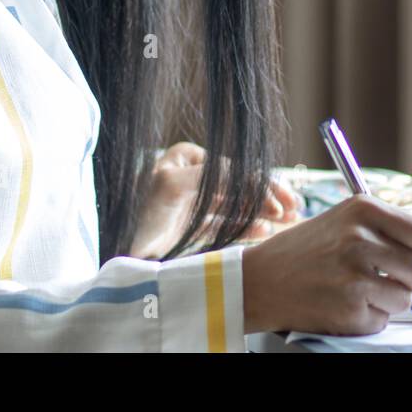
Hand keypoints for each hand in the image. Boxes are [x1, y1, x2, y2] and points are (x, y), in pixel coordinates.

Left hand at [126, 141, 304, 259]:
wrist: (118, 252)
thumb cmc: (138, 214)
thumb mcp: (174, 186)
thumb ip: (213, 176)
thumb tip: (247, 174)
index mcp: (184, 159)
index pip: (233, 170)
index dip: (261, 185)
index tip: (283, 201)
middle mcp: (190, 176)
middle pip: (238, 186)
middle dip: (267, 200)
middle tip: (293, 212)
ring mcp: (191, 201)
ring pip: (235, 205)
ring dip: (261, 214)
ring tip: (285, 224)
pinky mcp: (190, 225)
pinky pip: (225, 223)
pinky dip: (246, 226)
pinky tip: (265, 231)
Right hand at [240, 194, 411, 335]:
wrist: (259, 281)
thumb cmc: (299, 251)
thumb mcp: (341, 219)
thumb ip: (382, 227)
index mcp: (364, 209)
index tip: (409, 254)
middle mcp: (362, 239)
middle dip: (404, 278)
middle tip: (378, 277)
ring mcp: (357, 276)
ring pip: (405, 299)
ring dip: (386, 300)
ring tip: (355, 289)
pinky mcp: (350, 309)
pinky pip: (382, 321)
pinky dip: (367, 318)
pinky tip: (342, 303)